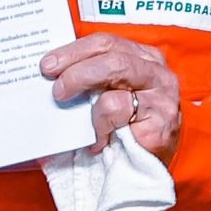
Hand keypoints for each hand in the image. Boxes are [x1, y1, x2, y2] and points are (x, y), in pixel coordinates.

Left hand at [40, 32, 180, 164]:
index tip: (48, 64)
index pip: (105, 43)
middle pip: (111, 56)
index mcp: (142, 58)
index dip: (73, 51)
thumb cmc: (122, 127)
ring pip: (116, 77)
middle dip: (76, 70)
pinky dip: (99, 124)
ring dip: (86, 94)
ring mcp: (162, 95)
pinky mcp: (161, 121)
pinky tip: (97, 139)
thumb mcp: (106, 94)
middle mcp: (156, 72)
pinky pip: (118, 111)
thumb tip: (51, 70)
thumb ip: (89, 78)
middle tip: (56, 89)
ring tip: (72, 111)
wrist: (147, 168)